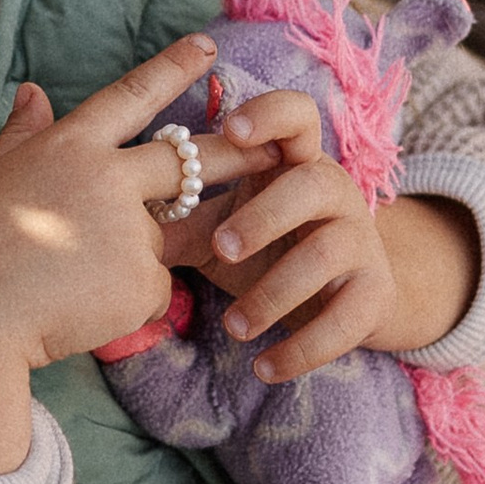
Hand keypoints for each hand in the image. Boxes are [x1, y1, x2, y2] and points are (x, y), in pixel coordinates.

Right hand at [0, 37, 214, 470]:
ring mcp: (132, 229)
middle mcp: (110, 178)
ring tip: (77, 278)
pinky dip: (127, 303)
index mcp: (70, 145)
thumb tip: (33, 91)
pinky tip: (81, 312)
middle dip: (239, 153)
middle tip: (276, 149)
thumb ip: (20, 134)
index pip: (132, 95)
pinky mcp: (144, 281)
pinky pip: (153, 291)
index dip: (173, 68)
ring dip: (142, 255)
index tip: (209, 47)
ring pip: (164, 238)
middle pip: (192, 158)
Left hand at [187, 89, 472, 376]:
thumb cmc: (270, 247)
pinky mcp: (374, 294)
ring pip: (325, 254)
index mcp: (295, 162)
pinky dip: (303, 348)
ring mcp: (360, 242)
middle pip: (312, 185)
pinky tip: (265, 368)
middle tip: (222, 248)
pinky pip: (345, 319)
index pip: (296, 115)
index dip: (268, 115)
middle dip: (264, 215)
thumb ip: (178, 220)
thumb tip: (110, 221)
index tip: (230, 130)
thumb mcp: (222, 227)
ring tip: (233, 327)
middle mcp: (335, 192)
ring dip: (274, 292)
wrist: (351, 296)